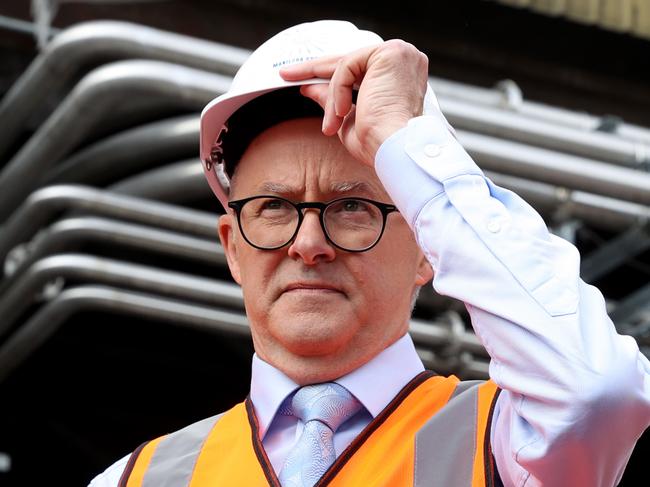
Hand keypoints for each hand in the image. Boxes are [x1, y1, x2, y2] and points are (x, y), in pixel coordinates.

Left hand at [280, 40, 428, 166]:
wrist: (393, 151)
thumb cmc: (379, 144)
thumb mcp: (347, 118)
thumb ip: (331, 99)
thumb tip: (308, 88)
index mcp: (400, 75)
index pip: (358, 69)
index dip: (329, 75)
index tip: (302, 80)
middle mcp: (404, 59)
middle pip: (350, 61)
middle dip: (315, 70)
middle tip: (286, 75)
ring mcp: (400, 54)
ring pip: (346, 66)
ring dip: (332, 97)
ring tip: (332, 124)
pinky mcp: (390, 53)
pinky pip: (347, 66)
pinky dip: (338, 91)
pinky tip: (342, 112)